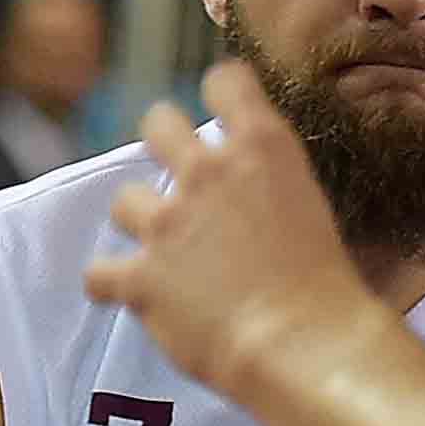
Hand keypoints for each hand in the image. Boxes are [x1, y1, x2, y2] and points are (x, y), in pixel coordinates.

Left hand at [85, 66, 383, 395]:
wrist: (305, 344)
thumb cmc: (326, 290)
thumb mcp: (312, 213)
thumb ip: (272, 190)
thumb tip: (254, 203)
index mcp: (263, 148)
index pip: (225, 81)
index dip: (219, 94)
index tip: (221, 114)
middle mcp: (209, 172)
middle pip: (158, 121)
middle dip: (163, 146)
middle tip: (182, 182)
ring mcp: (169, 223)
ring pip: (124, 200)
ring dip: (140, 223)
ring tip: (161, 253)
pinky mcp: (141, 276)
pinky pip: (98, 273)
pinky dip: (110, 285)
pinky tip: (126, 295)